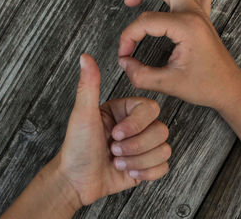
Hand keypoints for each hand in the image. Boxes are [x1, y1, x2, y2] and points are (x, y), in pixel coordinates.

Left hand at [57, 54, 170, 205]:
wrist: (76, 182)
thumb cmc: (77, 147)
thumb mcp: (83, 115)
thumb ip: (88, 85)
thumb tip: (85, 57)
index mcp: (126, 111)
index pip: (151, 108)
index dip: (137, 124)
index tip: (115, 134)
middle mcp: (137, 127)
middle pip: (161, 130)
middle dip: (135, 146)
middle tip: (114, 150)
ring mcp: (144, 147)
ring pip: (164, 149)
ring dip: (138, 161)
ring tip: (118, 162)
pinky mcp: (147, 166)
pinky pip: (164, 166)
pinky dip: (146, 172)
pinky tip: (129, 173)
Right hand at [118, 0, 240, 110]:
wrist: (230, 89)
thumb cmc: (209, 86)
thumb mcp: (169, 84)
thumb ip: (141, 75)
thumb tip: (125, 63)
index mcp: (187, 27)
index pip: (147, 21)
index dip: (129, 37)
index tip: (125, 53)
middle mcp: (195, 15)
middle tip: (129, 0)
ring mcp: (201, 14)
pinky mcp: (204, 18)